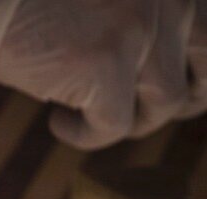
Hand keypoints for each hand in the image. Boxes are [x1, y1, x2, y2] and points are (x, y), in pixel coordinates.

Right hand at [0, 0, 206, 147]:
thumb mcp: (99, 0)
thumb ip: (136, 14)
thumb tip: (162, 73)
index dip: (199, 68)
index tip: (175, 91)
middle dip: (185, 99)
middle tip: (144, 114)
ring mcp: (142, 24)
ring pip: (163, 105)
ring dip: (125, 120)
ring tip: (82, 112)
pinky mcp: (107, 61)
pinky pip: (115, 127)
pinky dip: (85, 135)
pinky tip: (56, 121)